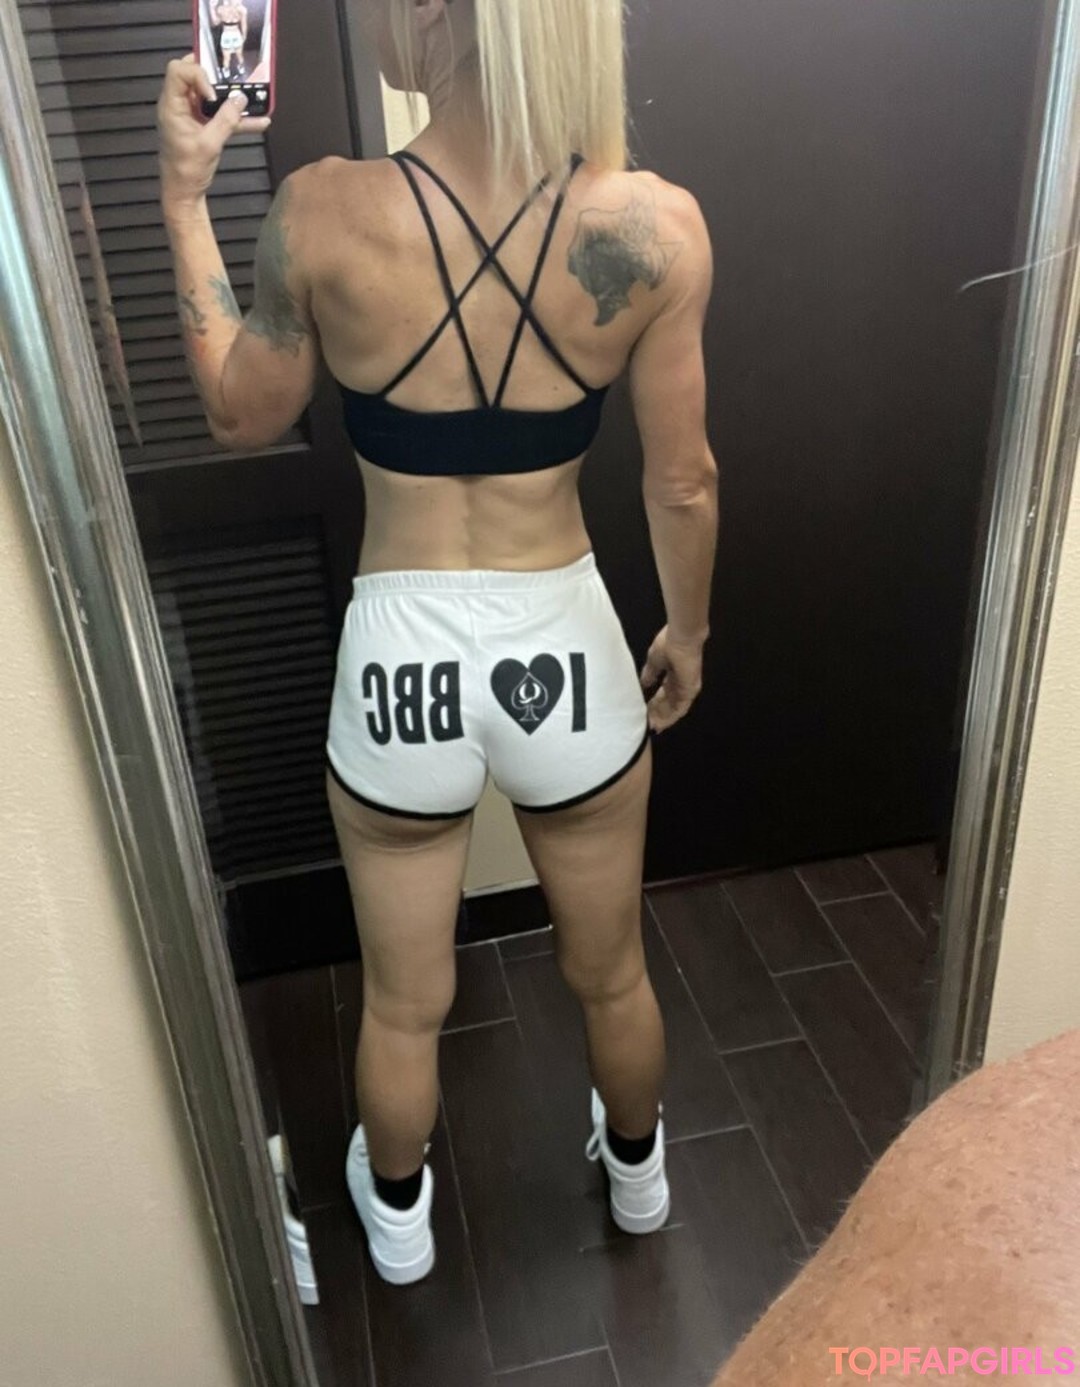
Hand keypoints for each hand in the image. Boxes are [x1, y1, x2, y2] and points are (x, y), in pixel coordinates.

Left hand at [157, 54, 269, 217]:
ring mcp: (191, 114)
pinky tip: (260, 121)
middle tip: (231, 76)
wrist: (184, 193)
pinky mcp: (202, 125)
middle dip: (213, 73)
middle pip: (191, 73)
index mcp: (172, 105)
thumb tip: (242, 99)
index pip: (179, 71)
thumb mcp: (209, 144)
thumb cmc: (188, 170)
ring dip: (229, 95)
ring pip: (209, 92)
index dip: (198, 75)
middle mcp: (180, 104)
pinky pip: (220, 114)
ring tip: (249, 94)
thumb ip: (226, 120)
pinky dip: (236, 116)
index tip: (213, 95)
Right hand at [640, 627, 704, 732]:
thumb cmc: (669, 643)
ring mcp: (686, 688)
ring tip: (651, 726)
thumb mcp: (654, 661)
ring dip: (663, 718)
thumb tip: (643, 683)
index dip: (654, 704)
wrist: (681, 638)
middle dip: (657, 714)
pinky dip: (670, 716)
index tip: (645, 712)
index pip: (664, 694)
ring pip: (674, 708)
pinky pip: (680, 708)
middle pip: (669, 703)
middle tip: (646, 724)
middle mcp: (681, 683)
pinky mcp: (689, 690)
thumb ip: (650, 674)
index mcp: (673, 674)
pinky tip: (660, 723)